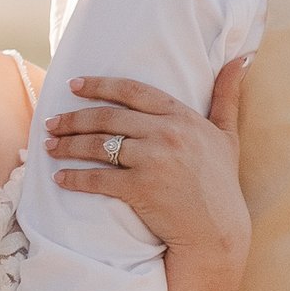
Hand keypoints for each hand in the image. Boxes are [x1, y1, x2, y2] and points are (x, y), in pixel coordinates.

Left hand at [44, 60, 249, 283]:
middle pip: (108, 117)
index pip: (133, 91)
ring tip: (49, 145)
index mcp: (182, 116)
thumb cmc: (220, 182)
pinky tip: (59, 177)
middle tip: (51, 121)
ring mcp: (152, 160)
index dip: (100, 85)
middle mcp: (166, 133)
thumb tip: (241, 59)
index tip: (74, 85)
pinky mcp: (140, 188)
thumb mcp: (227, 135)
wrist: (217, 231)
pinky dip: (74, 177)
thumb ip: (228, 96)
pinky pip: (98, 178)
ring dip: (68, 144)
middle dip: (74, 118)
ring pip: (98, 145)